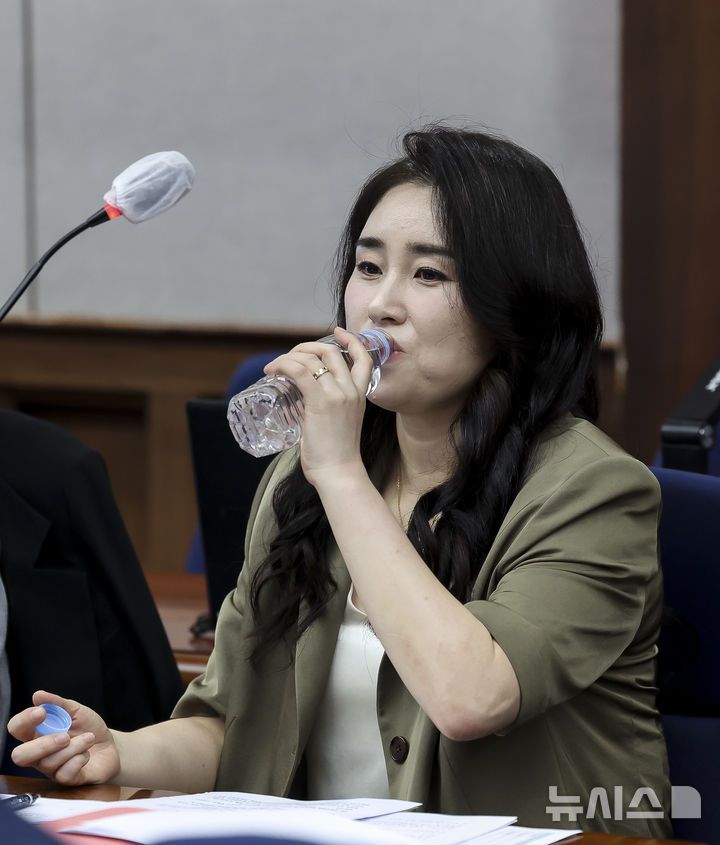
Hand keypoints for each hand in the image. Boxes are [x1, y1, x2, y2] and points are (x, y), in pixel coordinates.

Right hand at [7, 690, 119, 785]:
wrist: (110, 746)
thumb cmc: (89, 728)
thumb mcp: (76, 711)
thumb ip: (58, 703)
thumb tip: (38, 695)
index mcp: (38, 732)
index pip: (17, 728)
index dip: (24, 720)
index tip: (42, 713)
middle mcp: (40, 752)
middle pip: (20, 756)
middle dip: (42, 745)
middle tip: (65, 736)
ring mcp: (51, 768)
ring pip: (48, 762)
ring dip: (74, 746)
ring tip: (89, 738)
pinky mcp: (65, 779)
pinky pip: (64, 773)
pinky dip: (80, 759)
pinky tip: (87, 753)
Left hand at [264, 327, 372, 486]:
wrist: (339, 473)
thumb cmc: (336, 456)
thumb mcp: (340, 425)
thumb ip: (328, 411)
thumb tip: (302, 409)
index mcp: (359, 395)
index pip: (363, 358)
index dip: (350, 340)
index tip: (336, 333)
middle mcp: (350, 390)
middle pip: (330, 352)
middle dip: (306, 347)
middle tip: (289, 358)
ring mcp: (336, 394)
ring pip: (311, 358)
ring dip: (289, 356)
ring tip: (274, 367)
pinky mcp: (320, 402)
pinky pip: (298, 371)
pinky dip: (283, 365)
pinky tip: (272, 370)